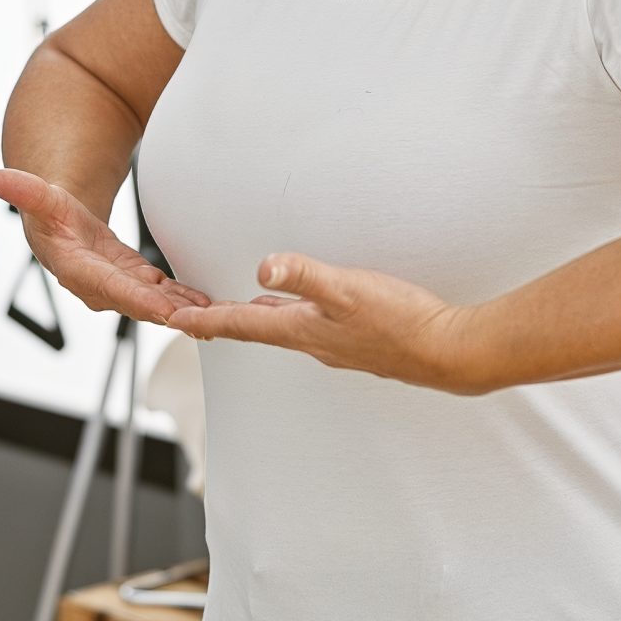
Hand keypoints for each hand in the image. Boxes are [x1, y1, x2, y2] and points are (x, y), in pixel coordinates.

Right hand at [0, 168, 212, 325]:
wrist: (59, 225)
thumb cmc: (50, 212)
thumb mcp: (40, 197)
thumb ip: (23, 190)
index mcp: (74, 269)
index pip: (107, 287)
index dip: (135, 299)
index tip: (161, 308)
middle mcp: (98, 286)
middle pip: (136, 303)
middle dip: (167, 314)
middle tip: (200, 320)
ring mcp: (119, 288)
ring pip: (153, 304)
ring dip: (182, 312)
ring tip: (215, 316)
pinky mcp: (135, 284)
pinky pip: (162, 296)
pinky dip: (184, 300)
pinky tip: (208, 304)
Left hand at [161, 252, 491, 394]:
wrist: (450, 352)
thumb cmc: (402, 321)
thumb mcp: (349, 289)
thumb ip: (306, 276)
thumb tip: (262, 268)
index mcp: (302, 330)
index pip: (240, 325)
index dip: (203, 321)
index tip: (170, 321)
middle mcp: (312, 342)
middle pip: (254, 329)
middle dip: (220, 320)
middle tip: (189, 315)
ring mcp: (335, 344)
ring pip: (282, 328)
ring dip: (253, 318)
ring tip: (232, 308)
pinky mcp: (358, 341)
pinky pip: (310, 327)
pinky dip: (288, 315)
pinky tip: (298, 307)